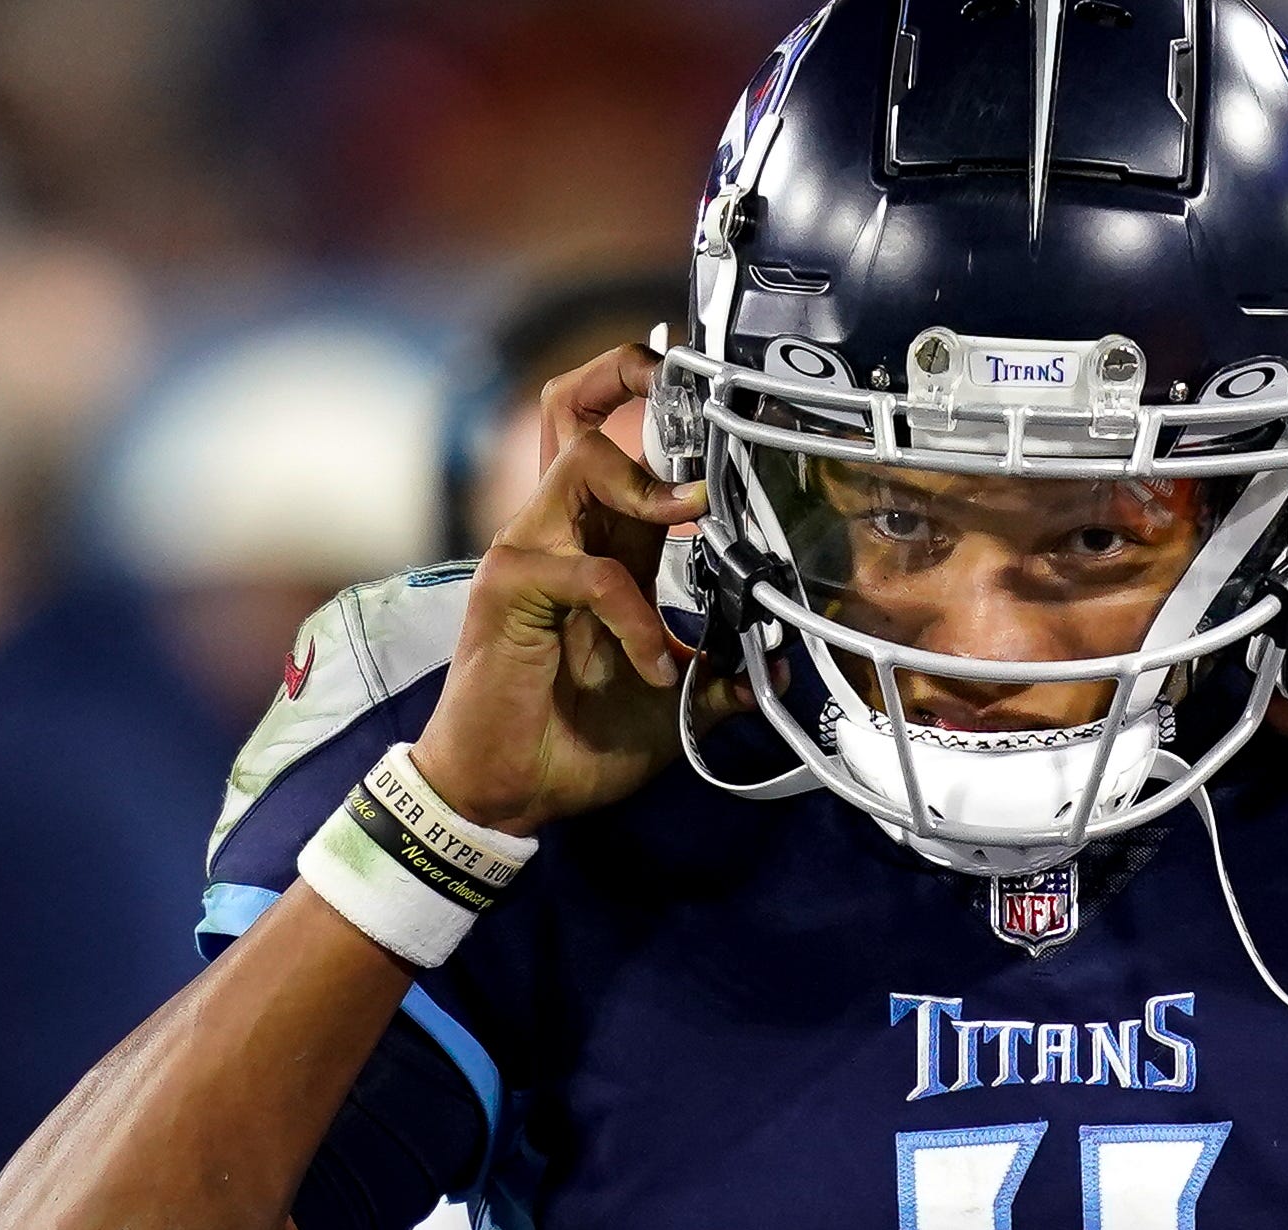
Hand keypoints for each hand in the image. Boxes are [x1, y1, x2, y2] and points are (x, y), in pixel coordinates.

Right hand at [411, 344, 747, 834]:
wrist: (508, 793)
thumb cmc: (575, 742)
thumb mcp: (674, 706)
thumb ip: (720, 677)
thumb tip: (779, 664)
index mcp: (602, 545)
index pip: (617, 442)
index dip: (660, 404)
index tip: (720, 400)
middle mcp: (562, 532)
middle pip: (572, 406)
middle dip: (630, 379)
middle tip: (689, 390)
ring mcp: (529, 551)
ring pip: (582, 458)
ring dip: (649, 488)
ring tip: (694, 520)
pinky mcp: (509, 586)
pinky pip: (592, 572)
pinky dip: (638, 617)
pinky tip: (656, 667)